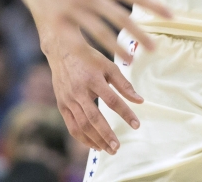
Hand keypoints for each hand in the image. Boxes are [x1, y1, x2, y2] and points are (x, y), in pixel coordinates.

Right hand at [10, 0, 172, 61]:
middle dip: (139, 34)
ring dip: (117, 48)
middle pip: (121, 18)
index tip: (170, 17)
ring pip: (100, 33)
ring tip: (131, 60)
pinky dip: (90, 55)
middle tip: (155, 48)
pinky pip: (76, 43)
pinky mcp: (57, 21)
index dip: (154, 7)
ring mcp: (73, 9)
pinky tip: (100, 64)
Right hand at [41, 23, 143, 154]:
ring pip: (81, 125)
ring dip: (95, 140)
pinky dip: (82, 138)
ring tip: (108, 149)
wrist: (62, 51)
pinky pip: (71, 126)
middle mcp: (78, 91)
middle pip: (94, 118)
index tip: (136, 125)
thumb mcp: (108, 66)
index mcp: (93, 79)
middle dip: (106, 135)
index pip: (112, 101)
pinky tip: (93, 145)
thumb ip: (124, 84)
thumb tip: (140, 101)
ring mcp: (68, 100)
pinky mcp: (61, 105)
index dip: (125, 114)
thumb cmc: (89, 58)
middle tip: (118, 147)